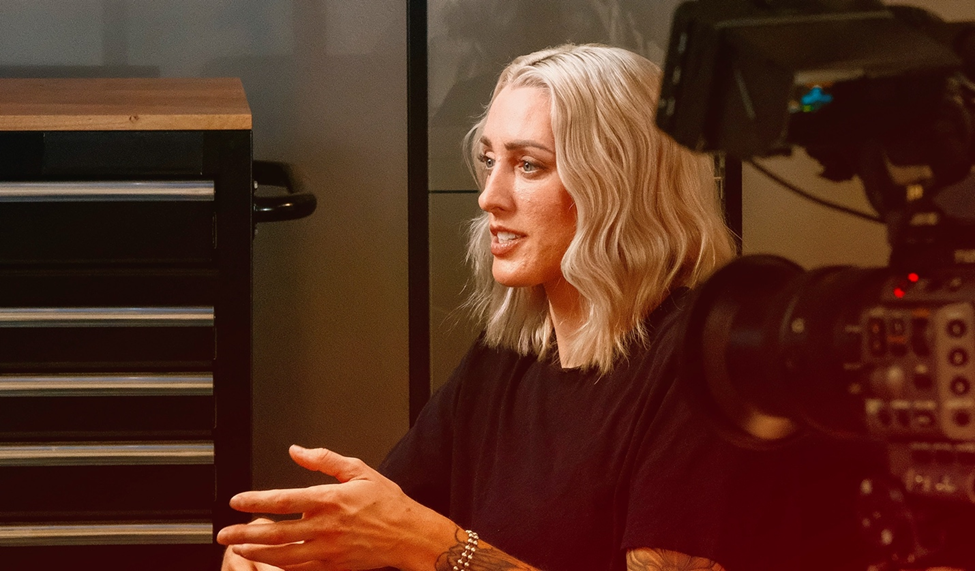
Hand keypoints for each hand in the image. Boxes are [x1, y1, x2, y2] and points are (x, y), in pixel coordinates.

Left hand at [217, 445, 455, 570]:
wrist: (409, 535)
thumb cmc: (388, 504)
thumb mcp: (359, 470)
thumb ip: (325, 459)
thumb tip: (298, 451)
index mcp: (329, 500)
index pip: (283, 500)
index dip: (256, 501)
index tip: (237, 501)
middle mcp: (324, 527)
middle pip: (274, 533)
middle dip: (244, 534)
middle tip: (224, 534)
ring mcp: (327, 550)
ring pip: (282, 555)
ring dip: (256, 553)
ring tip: (237, 549)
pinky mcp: (332, 566)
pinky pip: (299, 569)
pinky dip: (279, 566)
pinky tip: (268, 562)